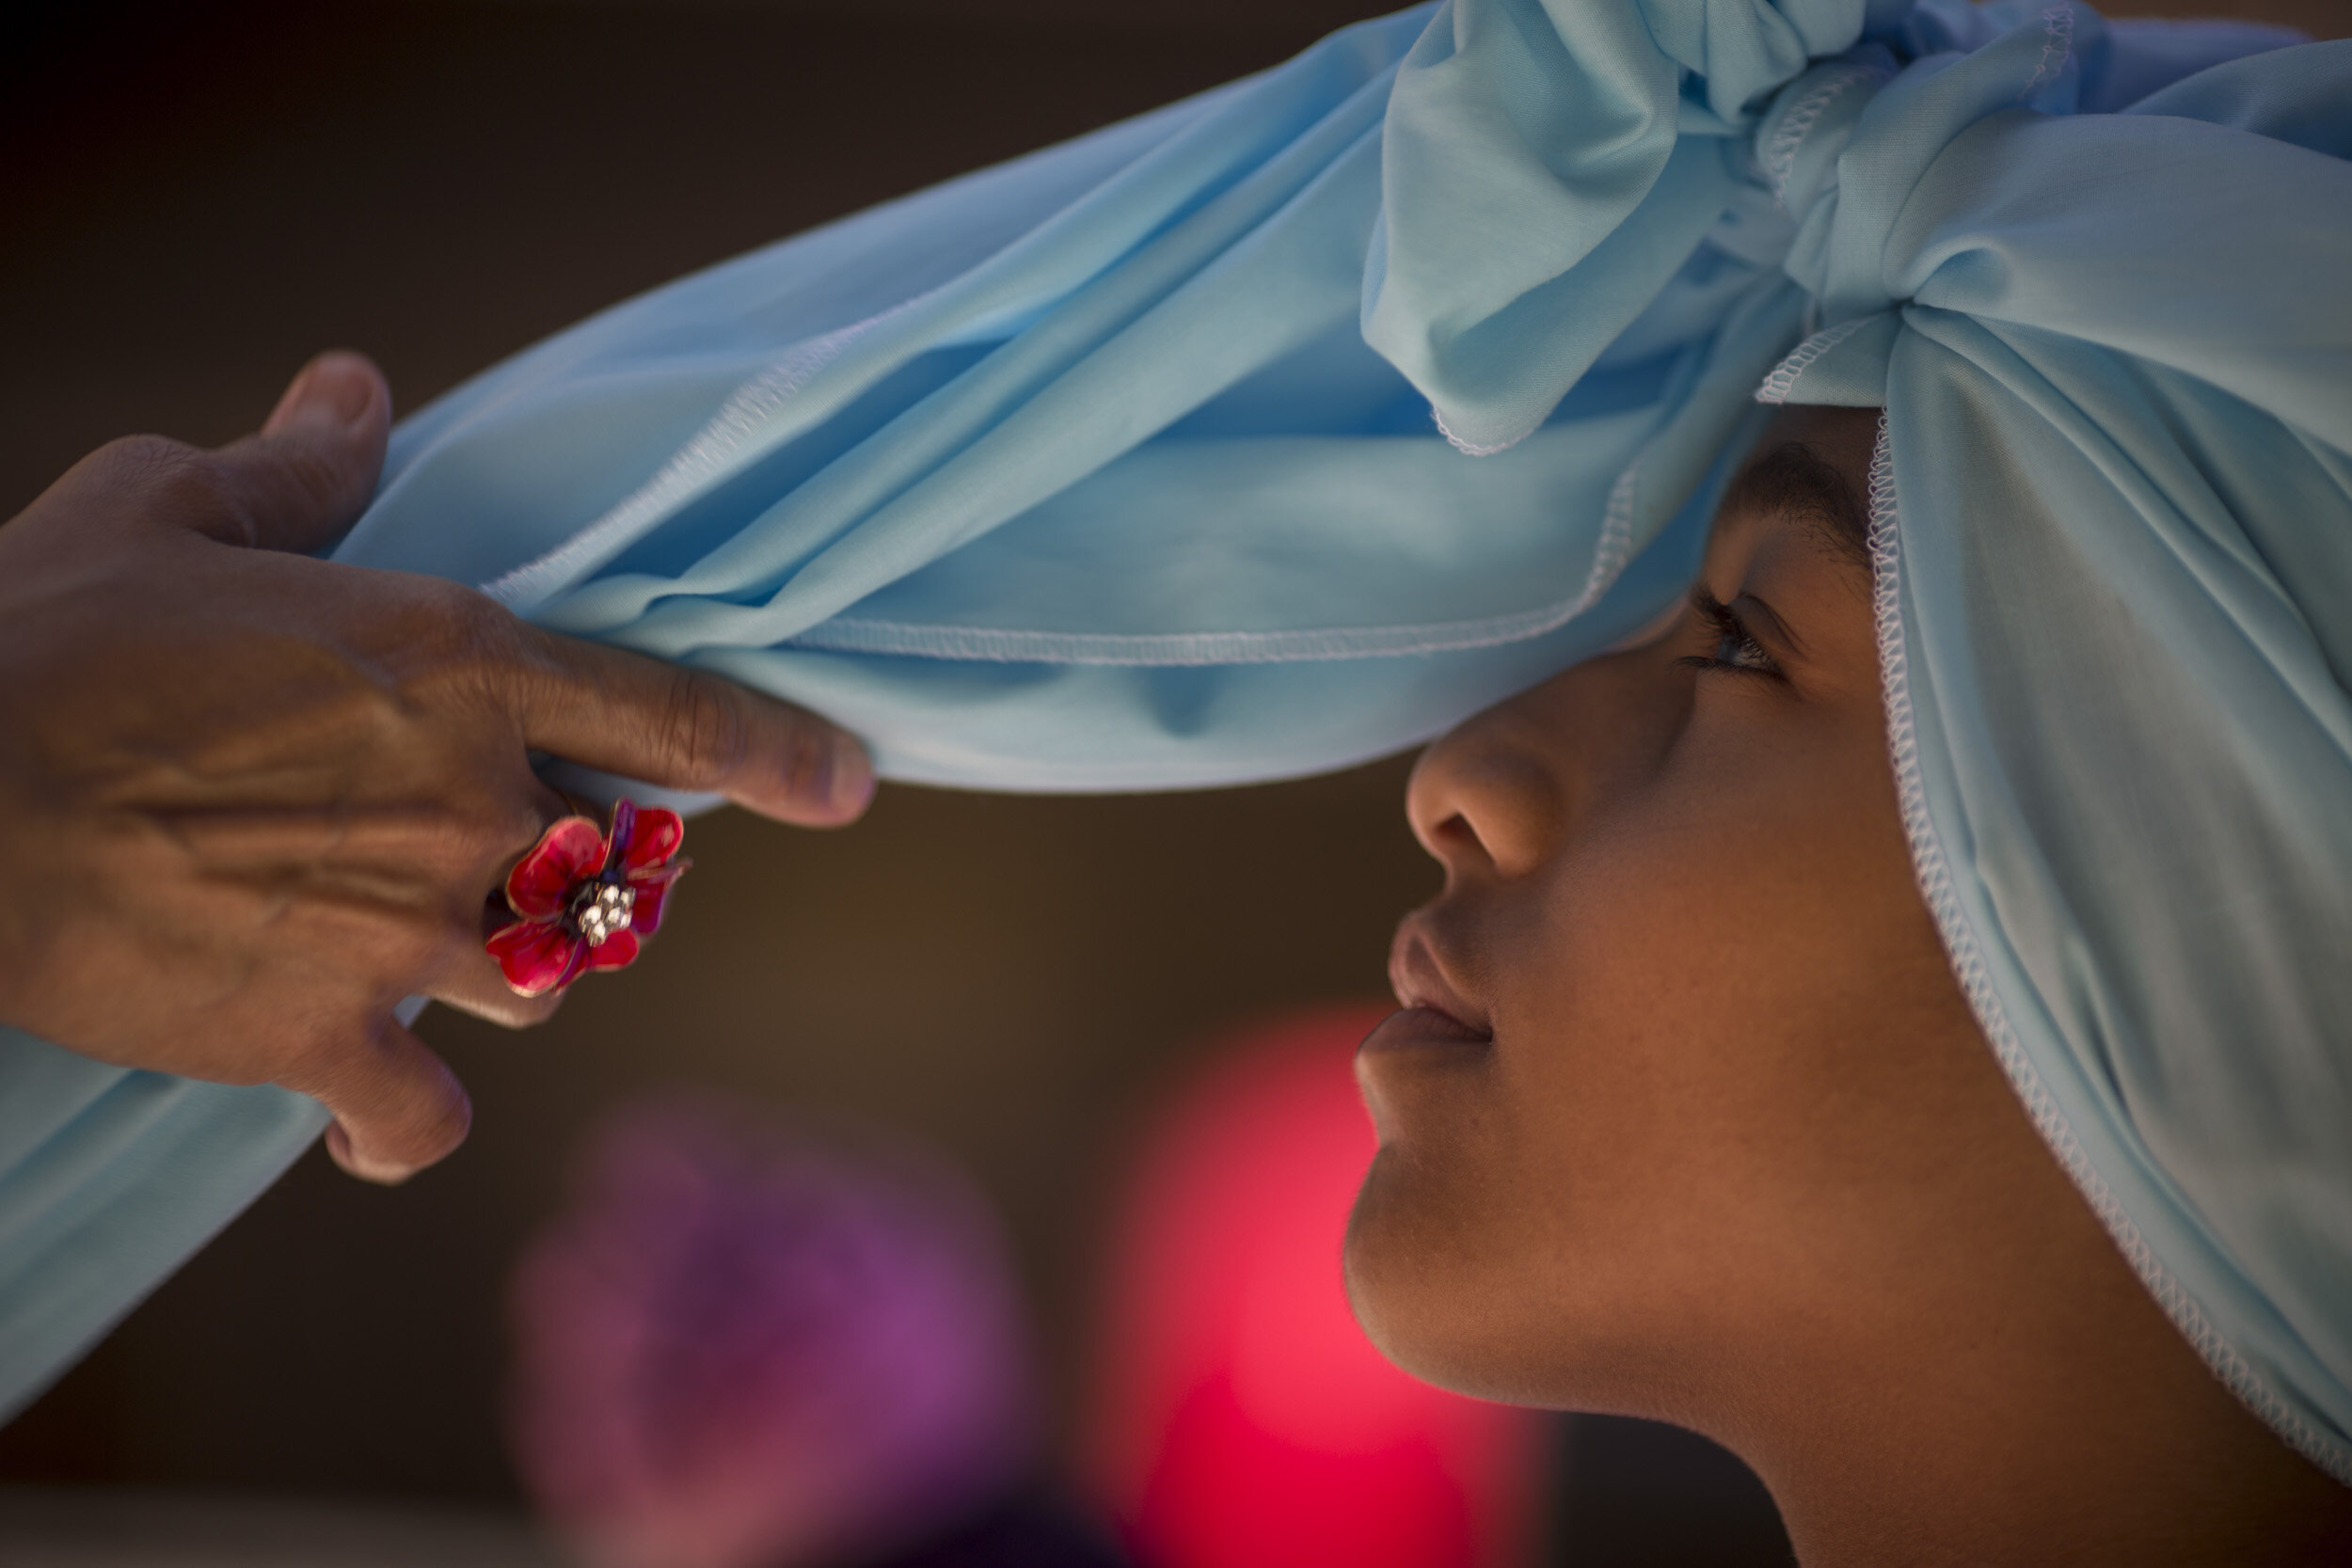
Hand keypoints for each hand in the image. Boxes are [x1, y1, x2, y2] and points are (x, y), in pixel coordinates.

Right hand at [0, 353, 873, 1182]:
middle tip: (510, 850)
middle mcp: (467, 805)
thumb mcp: (168, 507)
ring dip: (512, 969)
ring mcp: (405, 933)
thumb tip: (360, 385)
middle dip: (584, 863)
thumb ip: (296, 465)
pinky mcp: (318, 1039)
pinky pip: (422, 1119)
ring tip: (428, 945)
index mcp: (458, 664)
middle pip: (612, 865)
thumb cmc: (41, 634)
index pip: (675, 718)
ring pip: (546, 980)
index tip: (846, 785)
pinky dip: (406, 1123)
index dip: (779, 754)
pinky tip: (373, 1113)